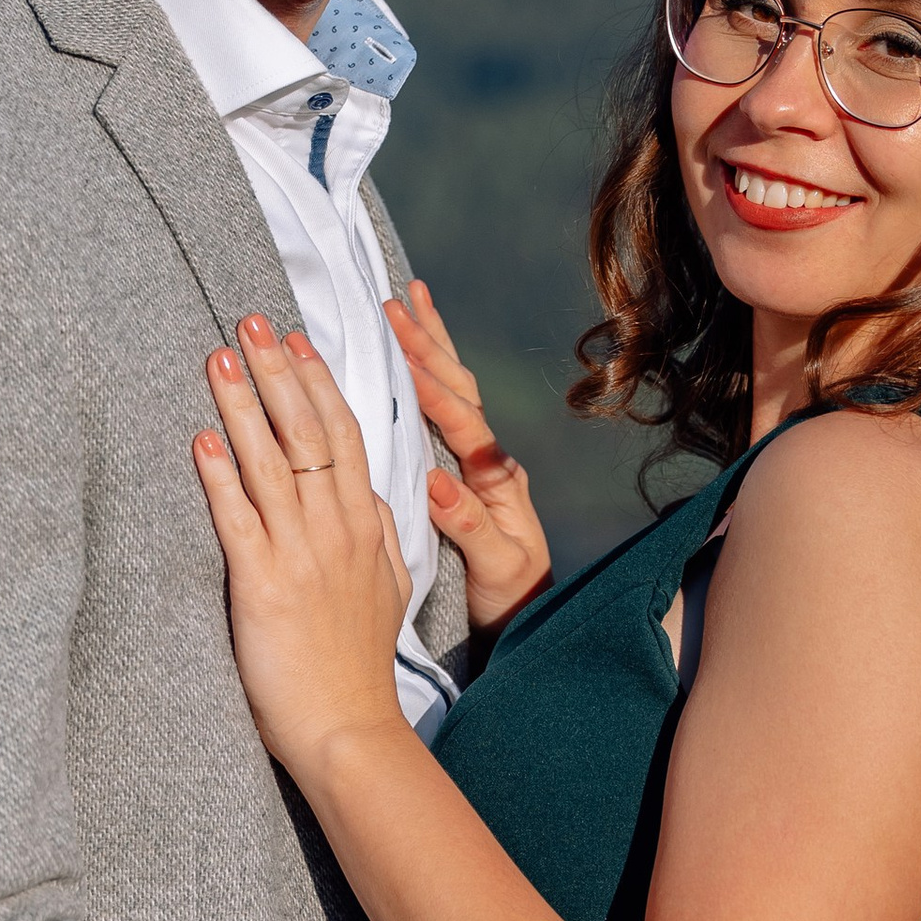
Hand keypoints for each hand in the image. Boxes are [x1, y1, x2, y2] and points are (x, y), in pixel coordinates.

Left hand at [195, 319, 410, 777]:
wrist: (347, 727)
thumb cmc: (357, 663)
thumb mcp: (390, 587)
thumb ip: (383, 533)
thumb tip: (374, 492)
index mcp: (365, 525)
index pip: (343, 435)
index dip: (318, 383)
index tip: (296, 341)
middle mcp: (336, 530)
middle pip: (307, 433)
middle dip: (277, 373)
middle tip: (250, 323)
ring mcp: (301, 555)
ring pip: (271, 464)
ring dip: (242, 406)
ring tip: (219, 359)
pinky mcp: (264, 587)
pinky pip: (240, 520)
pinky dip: (219, 477)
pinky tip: (200, 440)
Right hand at [385, 279, 552, 642]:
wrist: (526, 620)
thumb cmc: (513, 599)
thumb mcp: (496, 569)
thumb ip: (469, 527)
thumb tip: (437, 484)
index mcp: (497, 479)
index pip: (462, 424)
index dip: (432, 391)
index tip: (402, 356)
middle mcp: (490, 461)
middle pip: (459, 390)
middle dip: (427, 345)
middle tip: (395, 304)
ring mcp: (478, 461)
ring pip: (454, 389)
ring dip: (431, 344)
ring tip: (408, 300)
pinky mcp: (462, 469)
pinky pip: (443, 409)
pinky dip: (428, 373)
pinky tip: (411, 350)